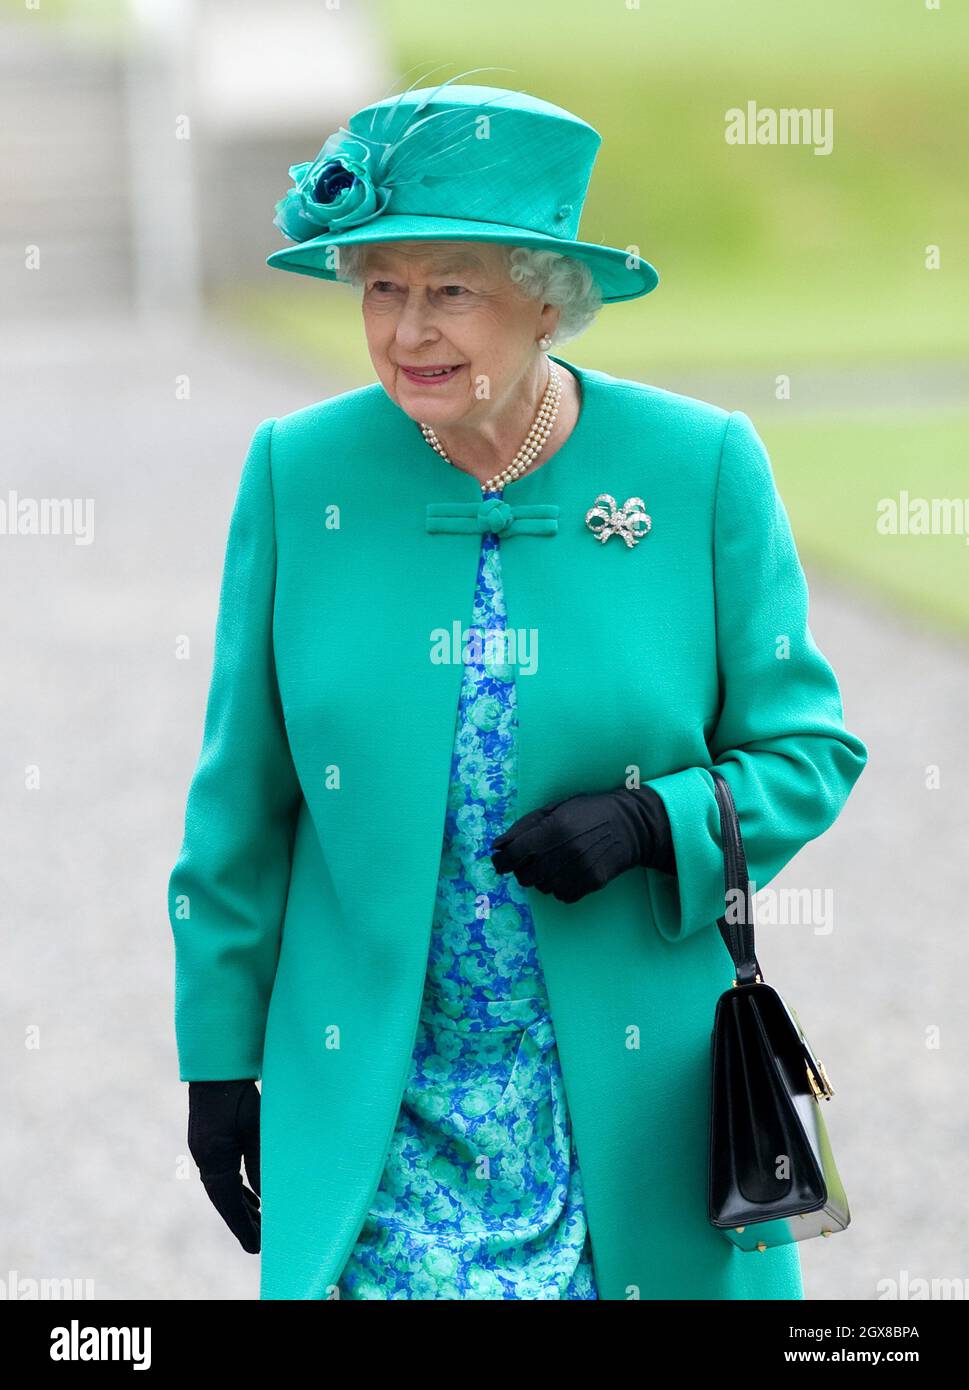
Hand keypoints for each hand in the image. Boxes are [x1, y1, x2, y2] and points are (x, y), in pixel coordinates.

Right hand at [187, 1079, 261, 1253]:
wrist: (216, 1069)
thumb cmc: (239, 1096)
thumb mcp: (256, 1129)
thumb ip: (260, 1163)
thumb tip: (267, 1195)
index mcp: (213, 1159)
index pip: (228, 1201)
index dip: (243, 1225)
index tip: (256, 1245)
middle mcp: (204, 1159)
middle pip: (223, 1199)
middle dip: (242, 1220)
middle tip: (259, 1242)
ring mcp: (203, 1151)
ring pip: (222, 1188)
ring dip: (240, 1205)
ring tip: (258, 1222)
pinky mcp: (208, 1142)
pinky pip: (221, 1174)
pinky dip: (236, 1188)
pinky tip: (251, 1195)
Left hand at [490, 786, 675, 903]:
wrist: (630, 825)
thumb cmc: (588, 811)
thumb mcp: (555, 809)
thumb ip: (523, 827)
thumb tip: (497, 847)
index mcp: (553, 829)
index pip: (514, 855)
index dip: (501, 861)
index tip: (500, 862)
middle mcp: (565, 851)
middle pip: (526, 877)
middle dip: (523, 870)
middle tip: (531, 860)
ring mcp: (580, 869)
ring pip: (543, 888)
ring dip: (542, 879)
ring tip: (554, 863)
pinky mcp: (593, 882)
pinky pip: (563, 896)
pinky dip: (560, 888)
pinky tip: (567, 873)